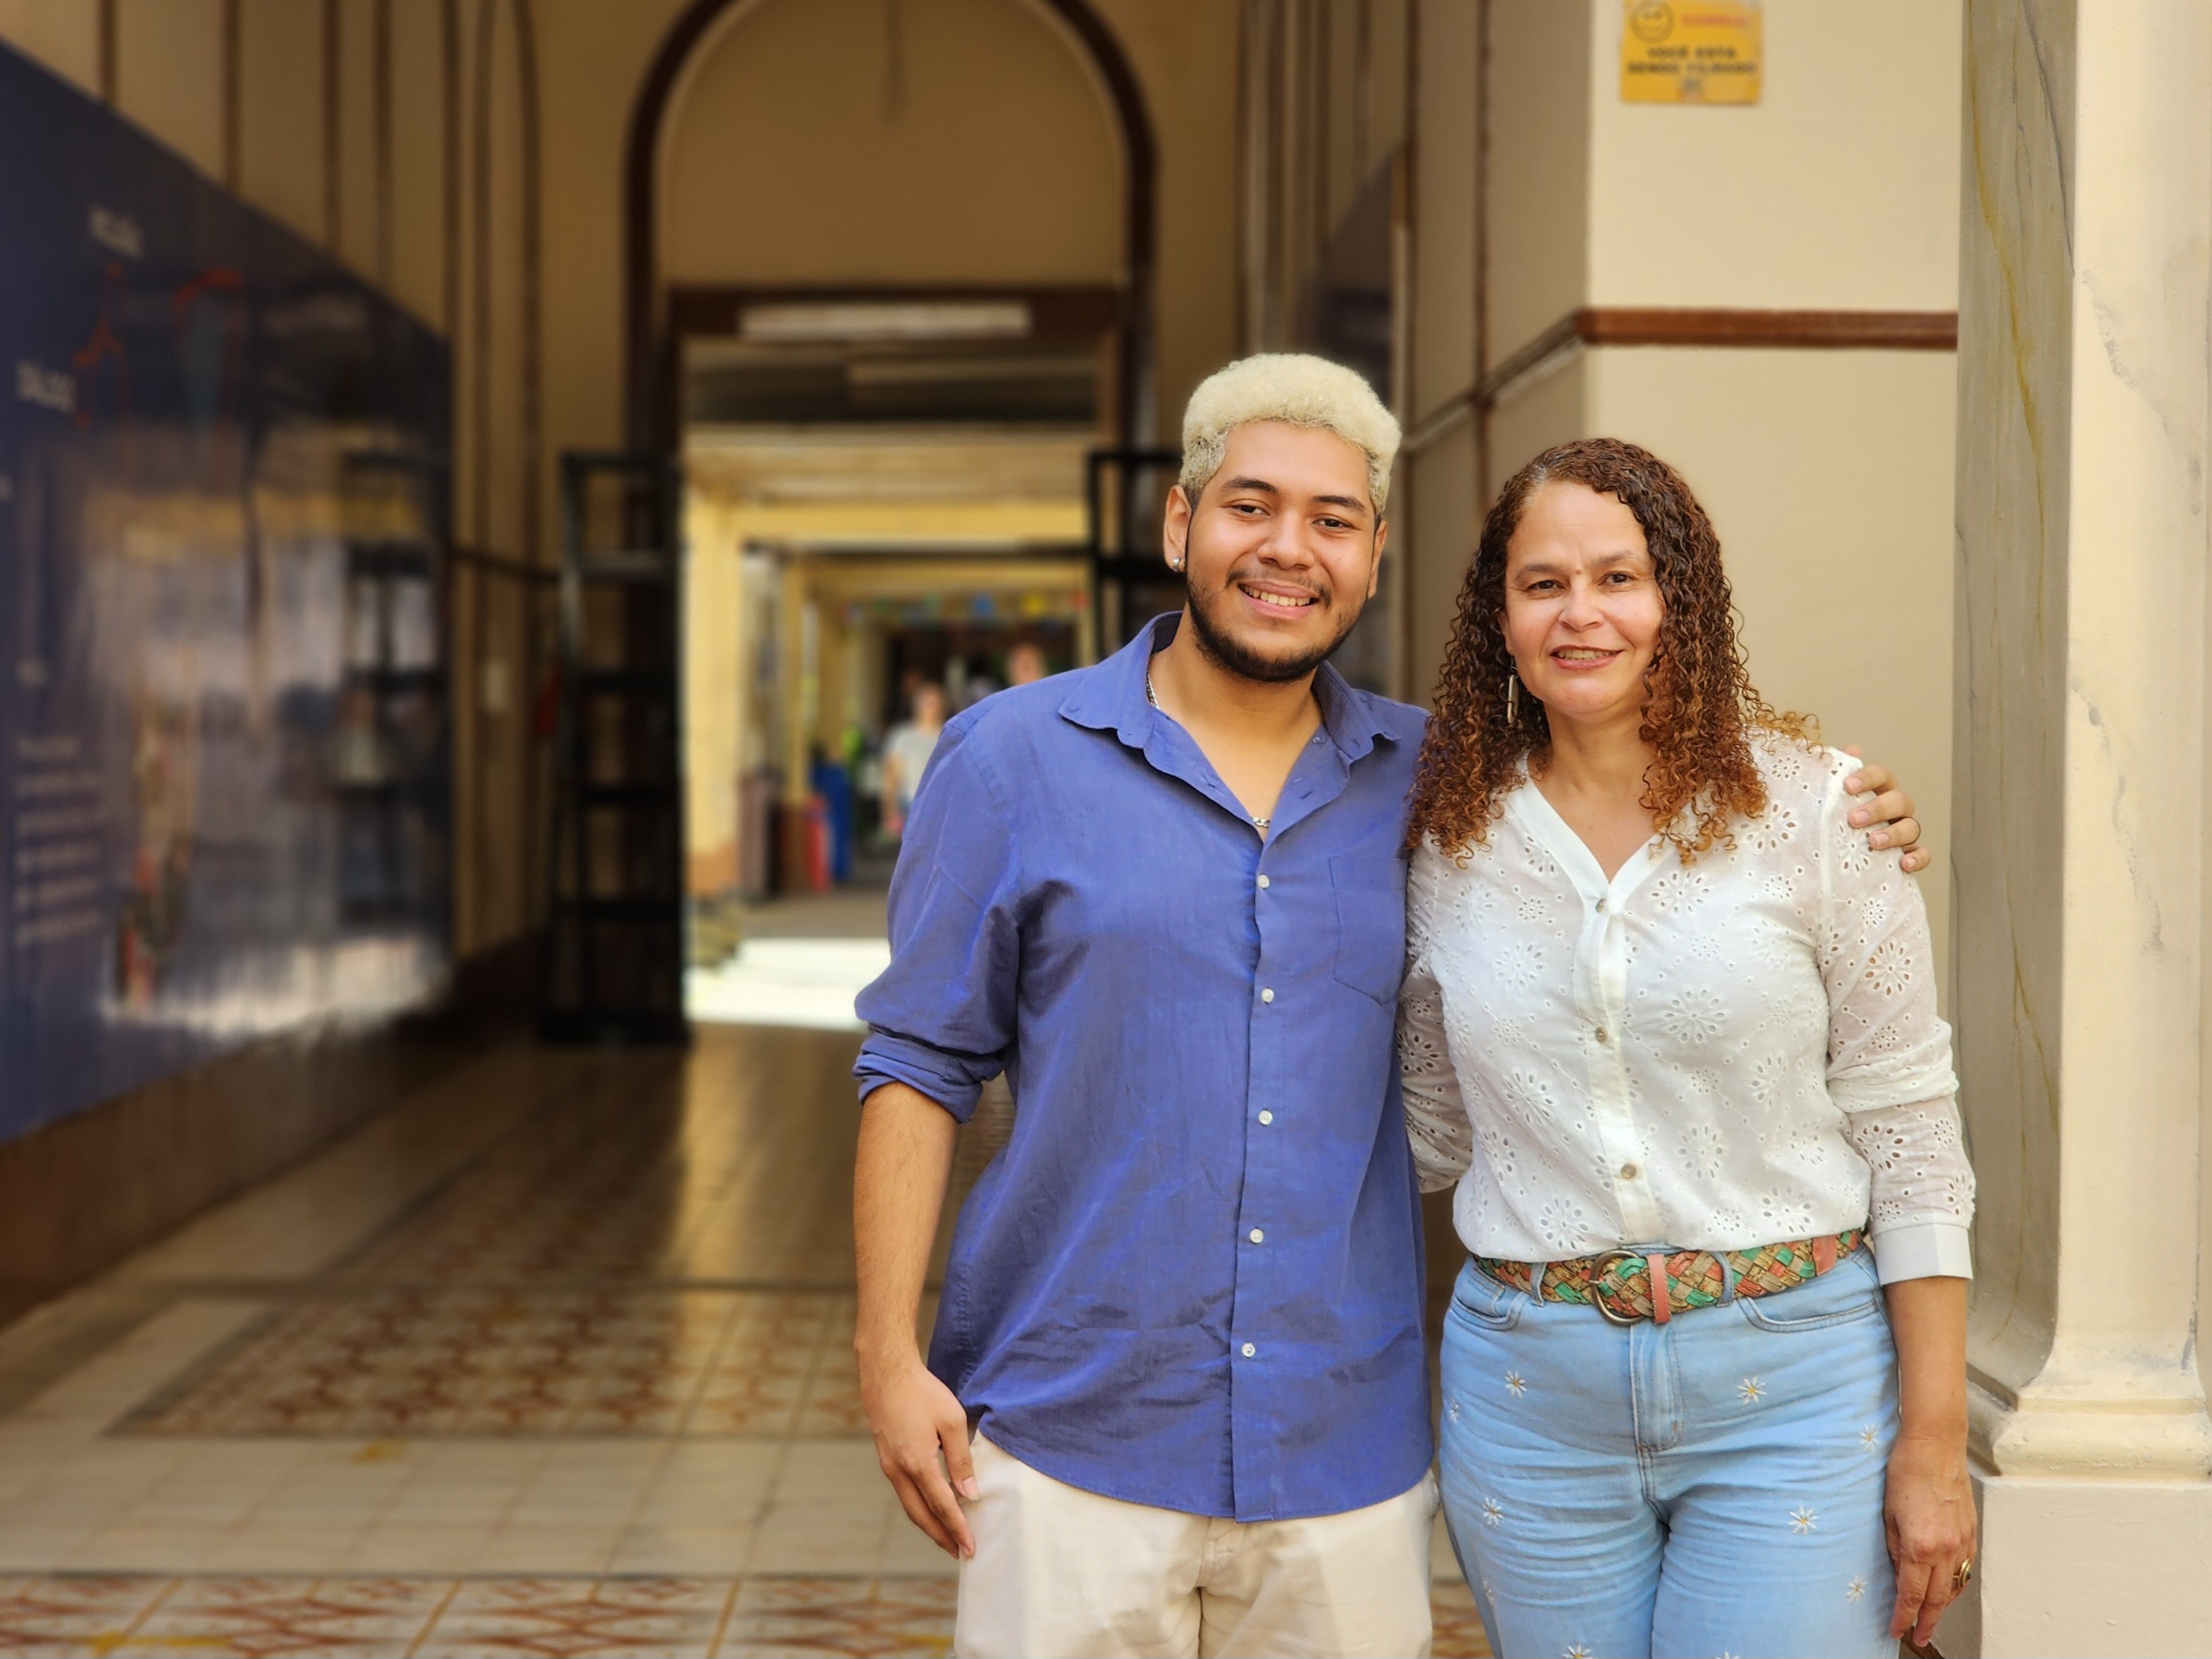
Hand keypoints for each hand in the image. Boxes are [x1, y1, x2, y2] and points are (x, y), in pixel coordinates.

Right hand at [858, 1344, 976, 1557]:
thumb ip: (961, 1460)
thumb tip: (970, 1494)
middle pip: (922, 1515)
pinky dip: (919, 1507)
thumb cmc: (923, 1392)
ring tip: (947, 1538)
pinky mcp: (886, 1459)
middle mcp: (899, 1471)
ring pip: (910, 1507)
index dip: (958, 1528)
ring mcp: (889, 1466)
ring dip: (929, 1525)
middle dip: (941, 1537)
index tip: (971, 1547)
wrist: (886, 1373)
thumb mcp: (951, 1421)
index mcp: (918, 1463)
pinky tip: (930, 1508)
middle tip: (960, 1553)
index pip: (942, 1506)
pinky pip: (903, 1493)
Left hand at [1841, 746, 1928, 873]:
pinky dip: (1918, 858)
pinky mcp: (1909, 854)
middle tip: (1853, 820)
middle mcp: (1895, 808)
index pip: (1881, 775)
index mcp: (1878, 789)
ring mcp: (1904, 831)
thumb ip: (1835, 774)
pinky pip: (1923, 854)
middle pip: (1899, 800)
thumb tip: (1849, 749)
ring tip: (1873, 842)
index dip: (1867, 778)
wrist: (1834, 854)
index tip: (1847, 786)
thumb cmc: (1834, 818)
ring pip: (1912, 827)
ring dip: (1894, 834)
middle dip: (1878, 809)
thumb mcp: (1829, 798)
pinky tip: (1904, 864)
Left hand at [1883, 1431, 1976, 1645]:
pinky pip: (1966, 1569)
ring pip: (1955, 1586)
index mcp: (1920, 1545)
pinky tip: (1949, 1589)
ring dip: (1943, 1606)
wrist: (1935, 1444)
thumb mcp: (1887, 1513)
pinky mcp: (1971, 1532)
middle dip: (1927, 1621)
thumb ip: (1894, 1547)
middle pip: (1938, 1599)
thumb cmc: (1906, 1470)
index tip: (1897, 1629)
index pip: (1912, 1594)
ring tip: (1931, 1617)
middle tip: (1919, 1636)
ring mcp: (1962, 1542)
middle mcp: (1946, 1549)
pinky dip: (1957, 1584)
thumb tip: (1897, 1571)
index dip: (1904, 1616)